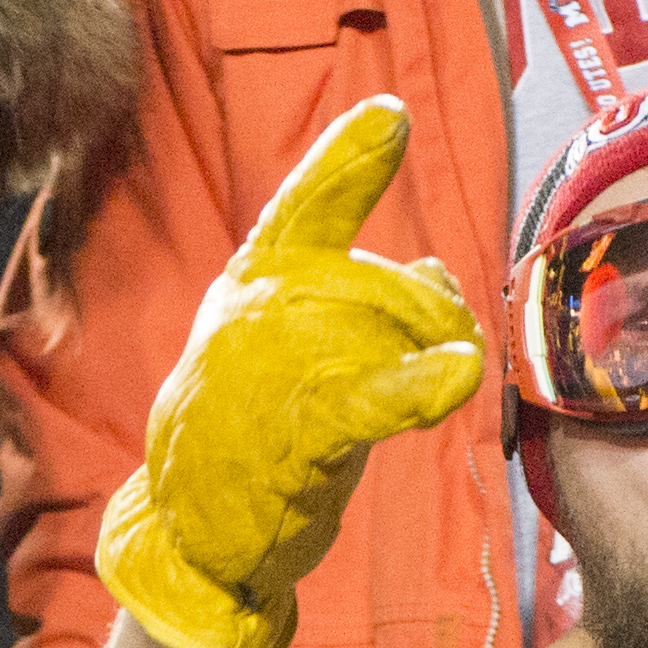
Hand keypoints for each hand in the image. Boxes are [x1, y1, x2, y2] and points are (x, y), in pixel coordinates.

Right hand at [96, 99, 483, 647]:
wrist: (189, 530)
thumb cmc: (251, 431)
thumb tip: (438, 271)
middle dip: (433, 311)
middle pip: (382, 280)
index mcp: (256, 279)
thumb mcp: (296, 347)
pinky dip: (421, 384)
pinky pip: (373, 394)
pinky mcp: (299, 426)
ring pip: (391, 332)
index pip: (308, 205)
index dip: (348, 158)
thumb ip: (361, 301)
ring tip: (441, 380)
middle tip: (451, 347)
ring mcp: (275, 365)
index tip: (390, 118)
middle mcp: (260, 309)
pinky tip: (458, 374)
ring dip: (435, 351)